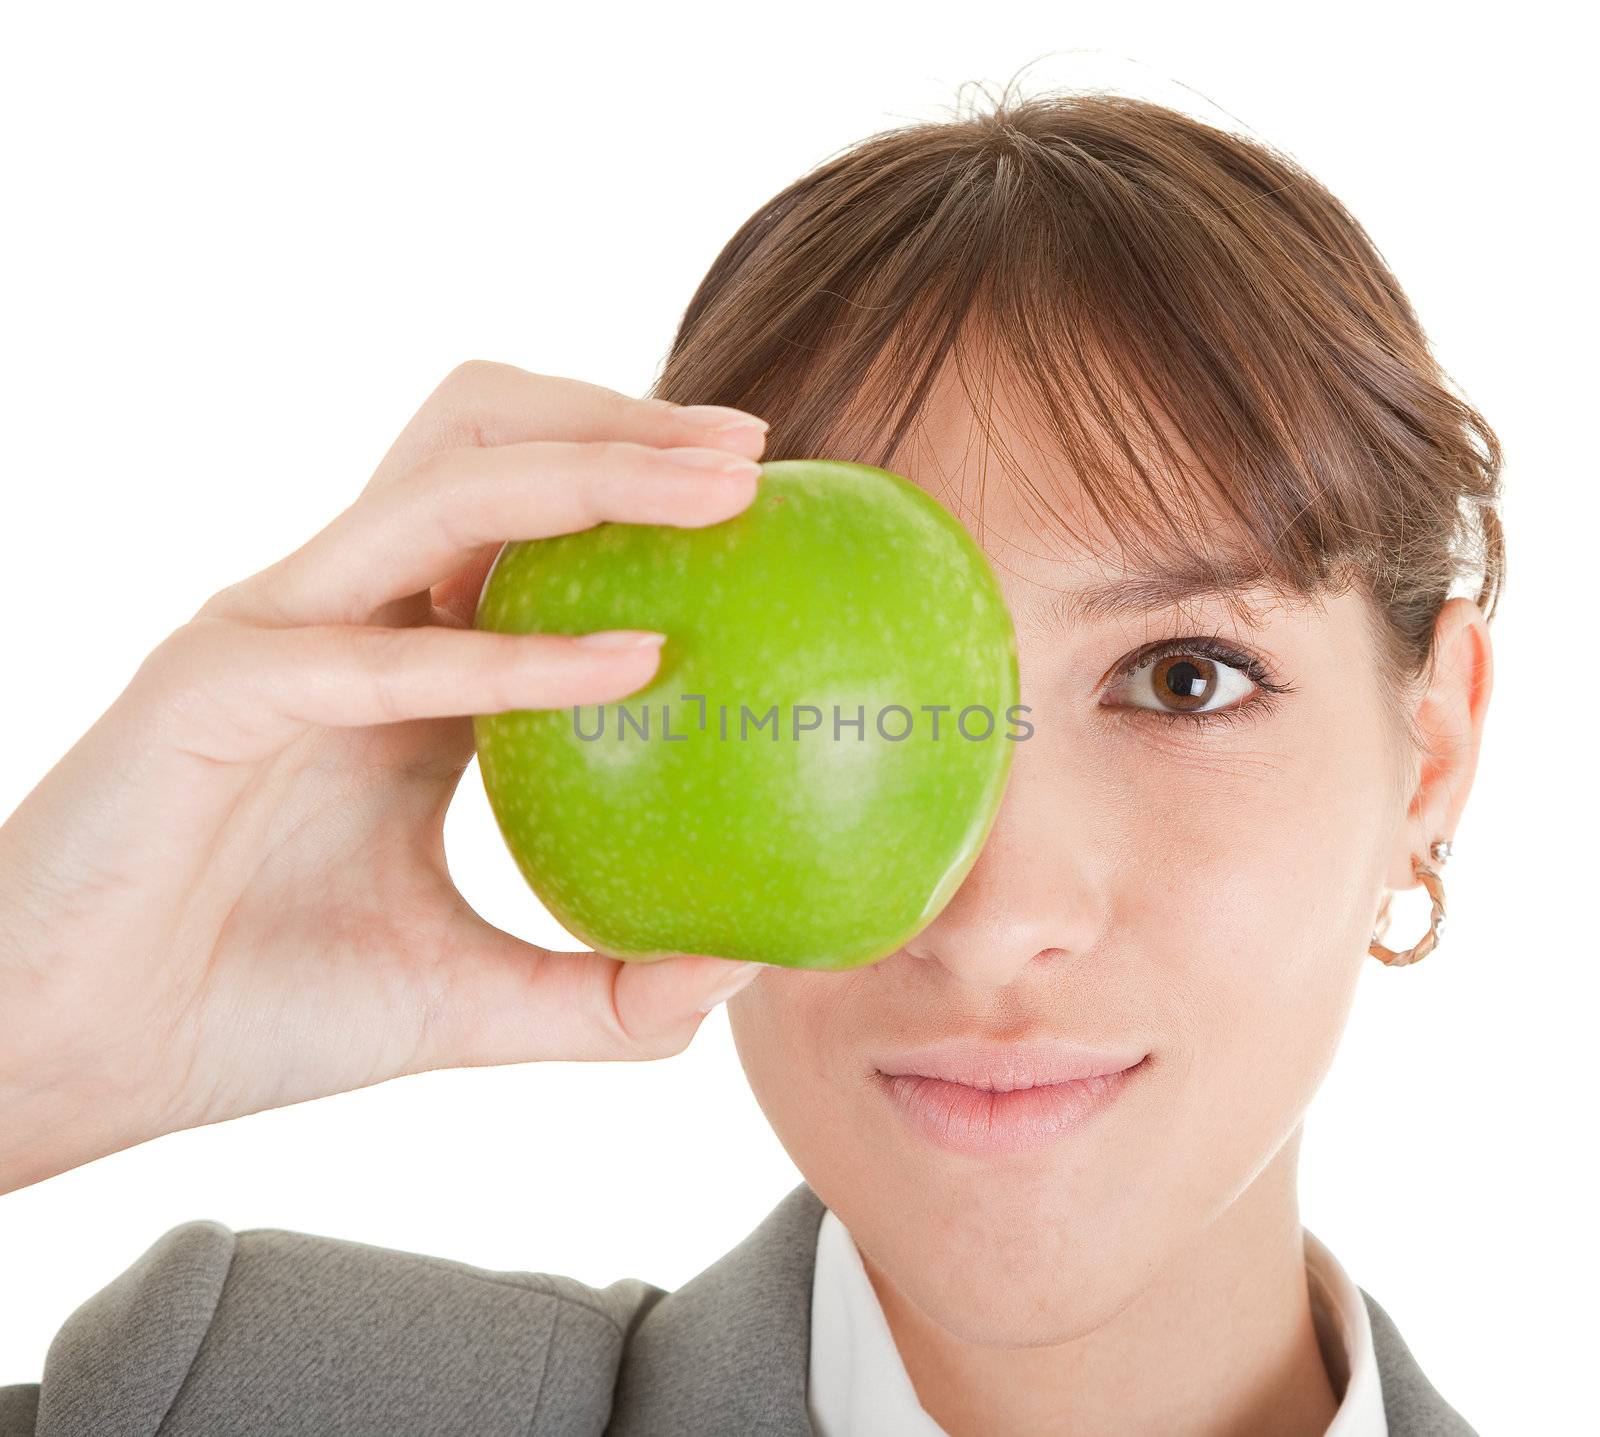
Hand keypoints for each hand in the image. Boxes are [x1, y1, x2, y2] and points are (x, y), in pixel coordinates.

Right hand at [0, 361, 769, 1194]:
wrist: (70, 1062)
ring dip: (593, 467)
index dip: (637, 484)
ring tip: (724, 483)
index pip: (526, 524)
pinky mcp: (215, 688)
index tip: (764, 496)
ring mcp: (276, 633)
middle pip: (487, 444)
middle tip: (754, 450)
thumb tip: (746, 972)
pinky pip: (385, 651)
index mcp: (399, 664)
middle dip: (622, 420)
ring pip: (443, 488)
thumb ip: (601, 991)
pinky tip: (634, 662)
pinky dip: (513, 653)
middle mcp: (342, 617)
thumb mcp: (468, 1001)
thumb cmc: (253, 1011)